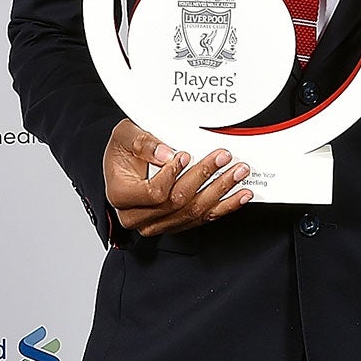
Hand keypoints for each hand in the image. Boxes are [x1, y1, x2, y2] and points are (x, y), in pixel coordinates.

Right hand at [103, 118, 253, 237]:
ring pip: (193, 212)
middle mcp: (138, 216)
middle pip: (178, 202)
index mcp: (121, 195)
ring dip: (220, 192)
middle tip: (223, 158)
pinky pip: (202, 219)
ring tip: (237, 174)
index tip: (186, 155)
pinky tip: (238, 196)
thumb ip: (143, 143)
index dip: (172, 174)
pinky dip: (224, 207)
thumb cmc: (123, 151)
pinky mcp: (174, 224)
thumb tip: (167, 154)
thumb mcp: (125, 136)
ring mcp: (157, 223)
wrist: (124, 164)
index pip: (154, 192)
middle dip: (205, 177)